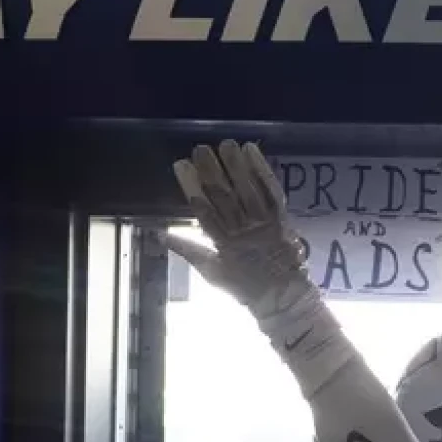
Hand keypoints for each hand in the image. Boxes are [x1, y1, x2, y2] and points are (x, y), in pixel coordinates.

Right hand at [168, 141, 309, 310]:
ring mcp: (264, 223)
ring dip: (237, 166)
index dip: (191, 187)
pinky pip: (272, 191)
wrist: (281, 297)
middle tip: (201, 149)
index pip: (204, 212)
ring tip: (227, 144)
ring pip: (248, 191)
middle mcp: (243, 231)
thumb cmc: (243, 286)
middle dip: (212, 171)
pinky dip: (262, 171)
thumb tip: (159, 235)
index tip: (180, 165)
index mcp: (223, 244)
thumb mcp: (211, 272)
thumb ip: (187, 250)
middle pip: (225, 197)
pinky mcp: (282, 218)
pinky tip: (253, 152)